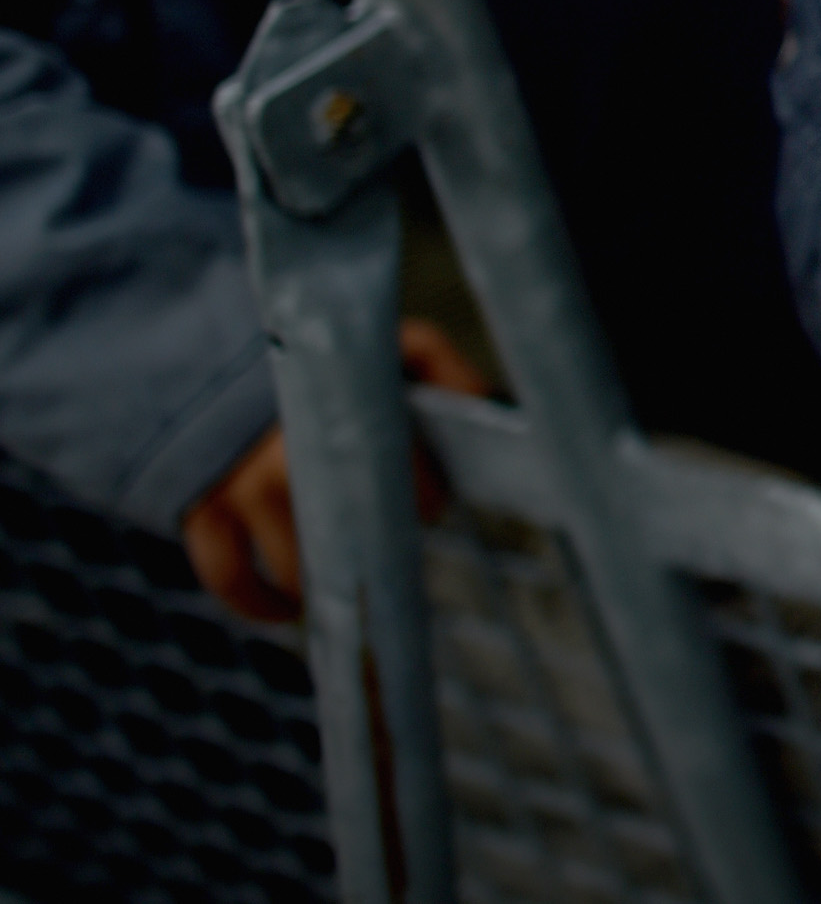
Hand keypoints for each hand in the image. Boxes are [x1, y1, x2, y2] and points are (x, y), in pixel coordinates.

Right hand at [181, 320, 492, 621]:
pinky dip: (260, 604)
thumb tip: (487, 407)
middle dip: (379, 548)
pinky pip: (230, 579)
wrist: (214, 357)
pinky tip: (288, 607)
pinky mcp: (200, 509)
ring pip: (295, 570)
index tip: (428, 503)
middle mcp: (289, 452)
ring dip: (328, 582)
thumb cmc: (325, 364)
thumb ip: (442, 370)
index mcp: (343, 410)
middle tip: (388, 540)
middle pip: (352, 537)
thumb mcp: (390, 346)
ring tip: (348, 571)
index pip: (403, 481)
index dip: (425, 499)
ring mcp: (240, 486)